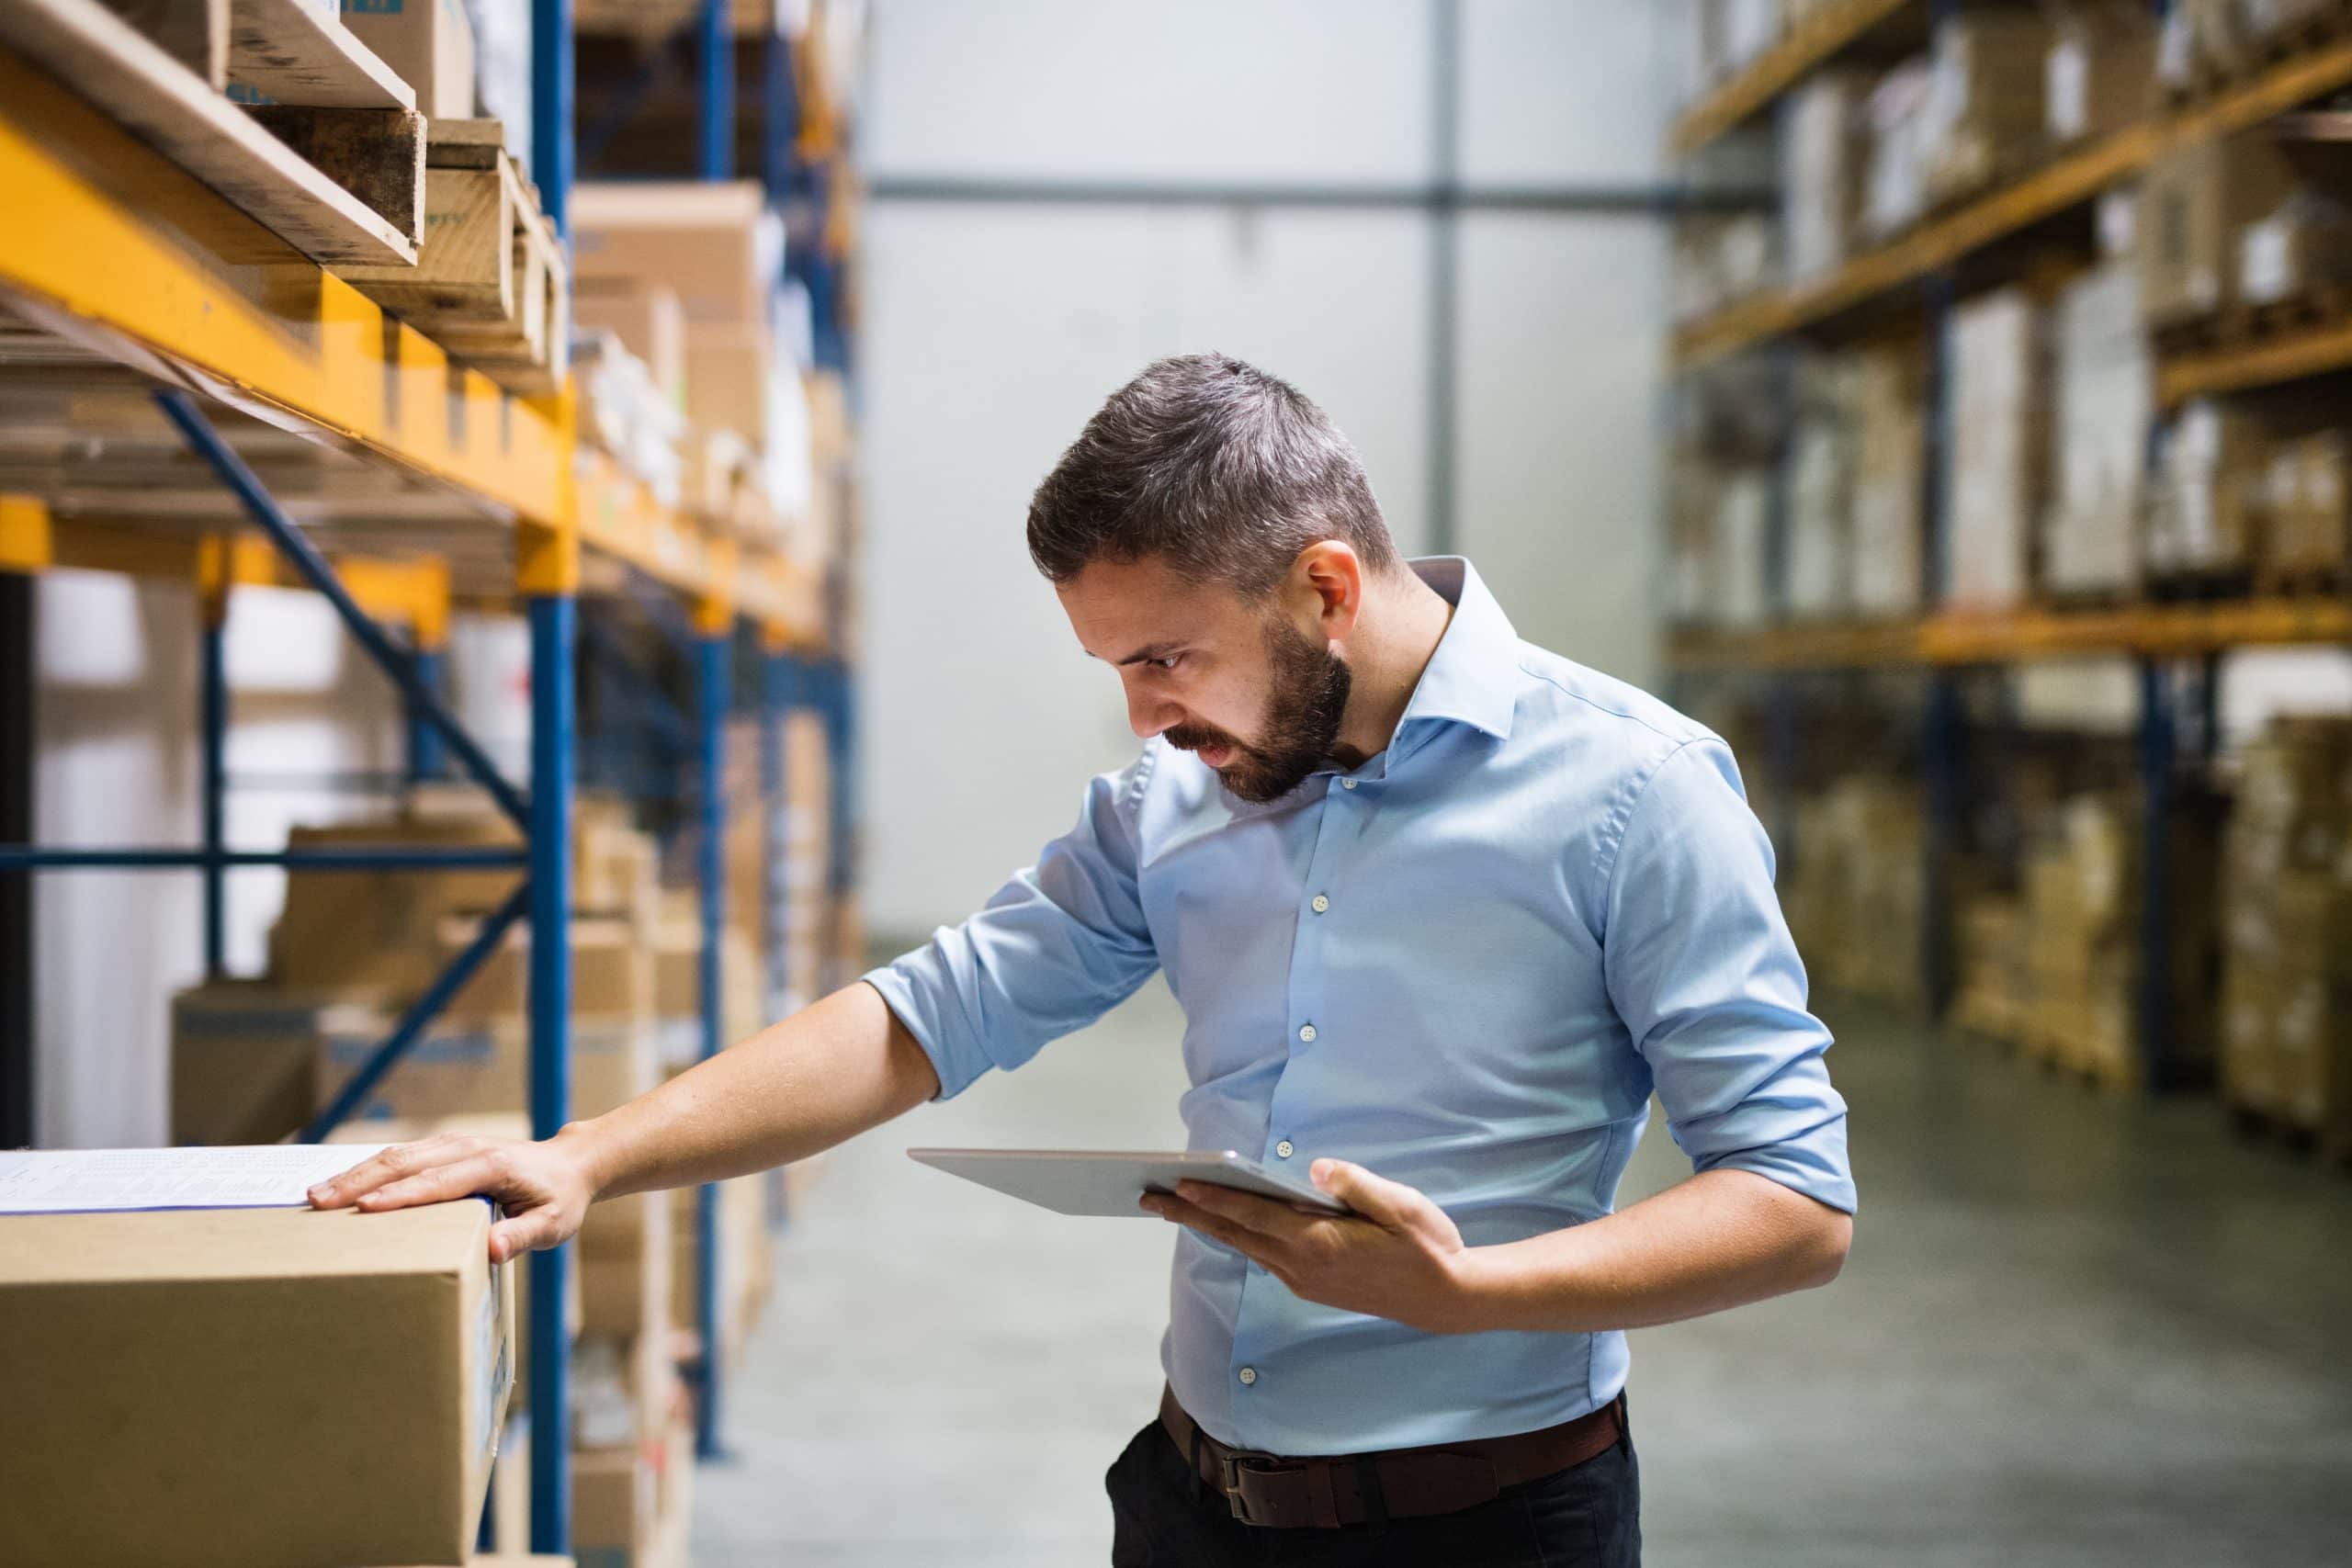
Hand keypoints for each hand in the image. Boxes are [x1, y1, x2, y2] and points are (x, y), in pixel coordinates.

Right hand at [307, 1129, 599, 1262]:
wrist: (570, 1164)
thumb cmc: (560, 1199)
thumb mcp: (553, 1224)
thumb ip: (523, 1236)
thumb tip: (492, 1249)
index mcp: (491, 1166)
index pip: (438, 1182)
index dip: (400, 1196)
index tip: (363, 1208)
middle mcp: (467, 1148)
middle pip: (406, 1162)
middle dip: (360, 1181)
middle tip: (318, 1203)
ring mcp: (453, 1144)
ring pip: (397, 1155)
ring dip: (356, 1173)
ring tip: (316, 1195)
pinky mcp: (445, 1147)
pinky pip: (402, 1156)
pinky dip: (368, 1169)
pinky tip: (342, 1184)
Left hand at [1140, 1159, 1484, 1334]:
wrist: (1447, 1299)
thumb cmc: (1427, 1245)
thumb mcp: (1400, 1206)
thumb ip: (1354, 1184)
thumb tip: (1313, 1167)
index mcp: (1319, 1243)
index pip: (1253, 1216)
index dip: (1212, 1197)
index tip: (1176, 1182)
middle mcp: (1303, 1267)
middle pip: (1235, 1235)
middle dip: (1189, 1214)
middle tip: (1148, 1197)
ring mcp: (1306, 1281)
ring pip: (1246, 1248)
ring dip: (1210, 1226)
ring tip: (1177, 1205)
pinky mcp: (1313, 1286)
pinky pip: (1265, 1256)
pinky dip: (1238, 1237)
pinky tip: (1228, 1224)